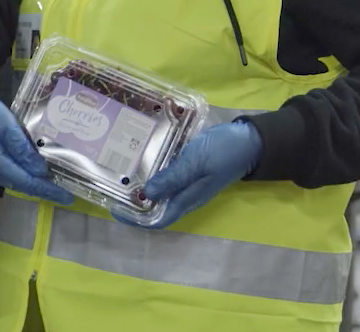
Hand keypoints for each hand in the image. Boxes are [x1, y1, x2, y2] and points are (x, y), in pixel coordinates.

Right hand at [0, 73, 73, 204]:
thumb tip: (41, 171)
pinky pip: (7, 171)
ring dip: (33, 179)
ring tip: (56, 178)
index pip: (27, 183)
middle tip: (67, 188)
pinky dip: (22, 171)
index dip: (49, 191)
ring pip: (15, 178)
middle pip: (22, 184)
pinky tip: (34, 166)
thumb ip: (24, 150)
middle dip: (44, 187)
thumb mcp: (7, 126)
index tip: (69, 198)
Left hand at [116, 122, 262, 228]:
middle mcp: (185, 193)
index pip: (159, 219)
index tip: (114, 209)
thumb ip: (173, 178)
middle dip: (134, 200)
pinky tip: (140, 154)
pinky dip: (152, 167)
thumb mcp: (196, 163)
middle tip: (111, 184)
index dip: (137, 219)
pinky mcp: (188, 166)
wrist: (249, 139)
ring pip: (159, 187)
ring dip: (141, 182)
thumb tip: (145, 196)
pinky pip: (166, 171)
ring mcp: (187, 179)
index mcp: (187, 198)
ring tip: (120, 168)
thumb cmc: (222, 152)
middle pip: (156, 204)